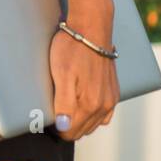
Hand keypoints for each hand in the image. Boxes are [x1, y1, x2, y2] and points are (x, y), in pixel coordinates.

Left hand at [49, 20, 119, 140]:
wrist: (91, 28)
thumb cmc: (72, 49)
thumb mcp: (61, 74)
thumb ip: (63, 103)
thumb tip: (64, 127)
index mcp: (90, 104)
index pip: (70, 132)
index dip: (57, 128)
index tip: (47, 117)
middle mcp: (104, 106)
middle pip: (82, 130)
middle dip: (68, 126)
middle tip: (54, 110)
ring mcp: (111, 99)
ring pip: (94, 124)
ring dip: (80, 121)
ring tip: (66, 107)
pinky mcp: (114, 91)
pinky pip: (104, 114)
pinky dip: (93, 114)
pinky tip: (83, 104)